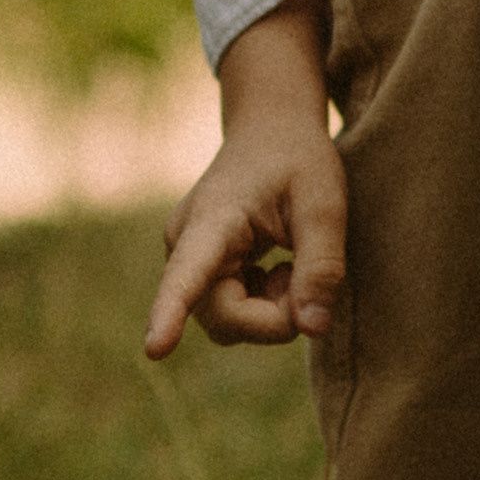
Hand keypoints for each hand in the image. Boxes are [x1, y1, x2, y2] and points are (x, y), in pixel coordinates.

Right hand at [147, 0, 345, 359]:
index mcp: (211, 221)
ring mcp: (186, 262)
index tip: (154, 349)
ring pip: (227, 324)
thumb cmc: (298, 160)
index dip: (170, 314)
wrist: (269, 130)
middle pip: (223, 318)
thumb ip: (322, 267)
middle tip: (307, 280)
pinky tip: (276, 271)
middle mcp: (184, 245)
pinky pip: (228, 315)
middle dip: (273, 317)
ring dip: (269, 312)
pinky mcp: (196, 273)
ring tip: (289, 267)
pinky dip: (262, 307)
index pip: (188, 275)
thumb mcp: (325, 205)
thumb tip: (312, 329)